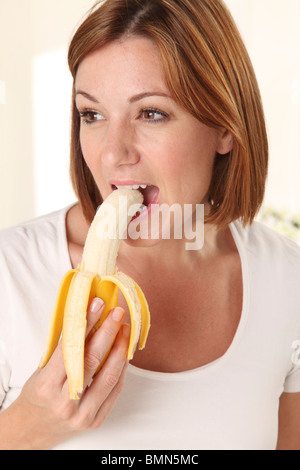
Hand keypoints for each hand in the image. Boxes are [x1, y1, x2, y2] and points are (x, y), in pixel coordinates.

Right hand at [1, 299, 128, 449]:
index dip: (86, 323)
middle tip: (117, 312)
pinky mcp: (95, 421)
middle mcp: (65, 403)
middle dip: (108, 332)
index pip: (71, 348)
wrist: (34, 429)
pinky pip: (114, 390)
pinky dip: (122, 369)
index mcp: (46, 386)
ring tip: (125, 329)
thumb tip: (88, 316)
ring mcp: (82, 415)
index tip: (97, 304)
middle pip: (93, 360)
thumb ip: (65, 349)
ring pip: (109, 376)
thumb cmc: (38, 394)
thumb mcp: (43, 369)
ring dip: (121, 349)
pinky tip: (124, 352)